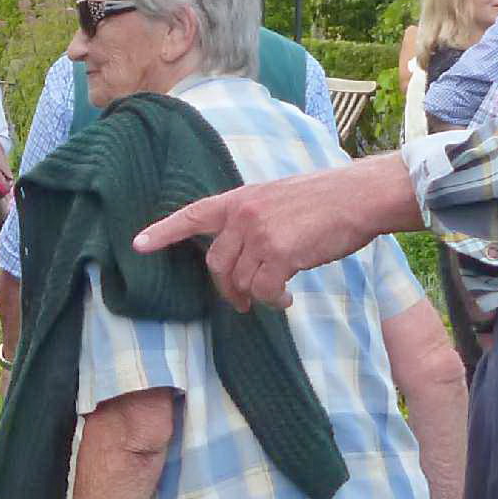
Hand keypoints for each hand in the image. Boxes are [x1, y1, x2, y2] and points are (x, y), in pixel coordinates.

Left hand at [130, 154, 421, 311]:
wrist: (358, 196)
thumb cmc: (326, 200)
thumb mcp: (278, 198)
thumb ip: (254, 219)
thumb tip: (243, 253)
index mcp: (240, 198)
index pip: (192, 214)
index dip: (164, 231)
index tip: (139, 245)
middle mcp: (243, 214)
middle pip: (217, 263)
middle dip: (227, 287)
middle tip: (241, 302)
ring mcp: (259, 233)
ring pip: (241, 280)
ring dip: (255, 296)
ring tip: (277, 297)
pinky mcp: (279, 254)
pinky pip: (264, 290)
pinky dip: (273, 301)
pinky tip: (287, 299)